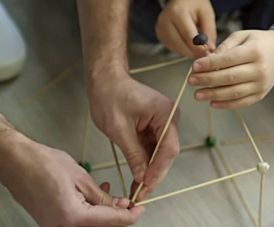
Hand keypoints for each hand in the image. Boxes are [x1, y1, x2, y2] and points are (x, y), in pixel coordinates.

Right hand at [2, 138, 143, 225]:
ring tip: (107, 192)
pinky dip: (89, 213)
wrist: (14, 163)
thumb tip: (120, 206)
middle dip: (117, 216)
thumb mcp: (80, 176)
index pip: (112, 221)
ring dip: (103, 214)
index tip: (140, 208)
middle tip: (126, 200)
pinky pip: (77, 223)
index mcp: (73, 217)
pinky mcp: (51, 224)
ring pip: (90, 226)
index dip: (131, 215)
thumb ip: (102, 197)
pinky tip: (92, 197)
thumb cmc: (40, 164)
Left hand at [88, 75, 179, 200]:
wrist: (105, 80)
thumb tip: (142, 177)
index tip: (146, 186)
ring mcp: (163, 122)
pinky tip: (138, 177)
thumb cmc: (110, 96)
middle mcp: (169, 118)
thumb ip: (134, 154)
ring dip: (149, 171)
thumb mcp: (119, 129)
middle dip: (154, 174)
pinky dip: (145, 163)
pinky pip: (153, 148)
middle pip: (167, 153)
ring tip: (138, 190)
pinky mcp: (154, 126)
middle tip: (141, 193)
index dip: (158, 170)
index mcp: (165, 113)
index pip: (168, 148)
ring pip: (160, 154)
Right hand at [156, 0, 215, 56]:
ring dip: (188, 51)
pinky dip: (181, 49)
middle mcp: (164, 20)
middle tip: (206, 54)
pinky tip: (189, 44)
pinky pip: (171, 47)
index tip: (209, 54)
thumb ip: (209, 32)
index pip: (189, 37)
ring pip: (175, 48)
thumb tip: (209, 50)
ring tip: (199, 48)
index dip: (200, 48)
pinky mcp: (159, 33)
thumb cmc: (196, 2)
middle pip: (180, 45)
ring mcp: (159, 27)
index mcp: (177, 12)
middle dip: (194, 52)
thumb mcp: (207, 13)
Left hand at [188, 30, 273, 108]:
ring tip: (197, 94)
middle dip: (207, 80)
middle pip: (229, 77)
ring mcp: (261, 84)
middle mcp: (259, 69)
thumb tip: (207, 60)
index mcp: (254, 51)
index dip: (210, 64)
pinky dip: (226, 105)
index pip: (228, 60)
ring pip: (234, 93)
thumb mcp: (241, 36)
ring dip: (214, 95)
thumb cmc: (258, 42)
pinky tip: (212, 103)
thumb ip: (224, 47)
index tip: (194, 66)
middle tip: (191, 80)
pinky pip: (242, 102)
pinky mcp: (261, 94)